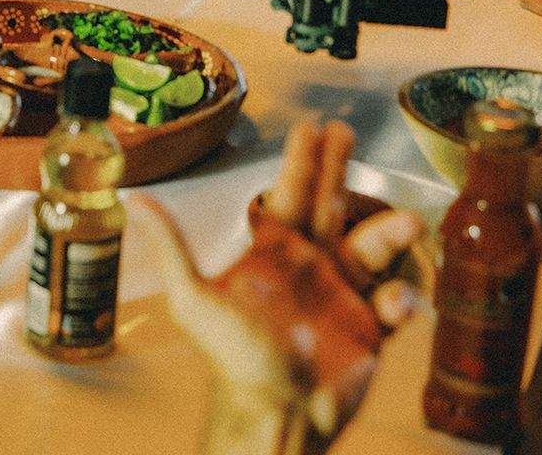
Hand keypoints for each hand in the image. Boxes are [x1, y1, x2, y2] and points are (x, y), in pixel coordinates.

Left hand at [137, 120, 425, 454]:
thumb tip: (134, 199)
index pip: (288, 194)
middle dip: (338, 168)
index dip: (301, 161)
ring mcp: (340, 295)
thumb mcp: (194, 297)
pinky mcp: (368, 329)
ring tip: (406, 222)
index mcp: (272, 253)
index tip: (311, 128)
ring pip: (371, 249)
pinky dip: (400, 298)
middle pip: (328, 204)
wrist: (275, 413)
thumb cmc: (233, 358)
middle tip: (346, 130)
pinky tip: (394, 302)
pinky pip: (393, 303)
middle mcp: (308, 265)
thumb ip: (172, 245)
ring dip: (387, 233)